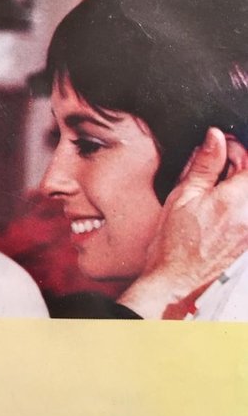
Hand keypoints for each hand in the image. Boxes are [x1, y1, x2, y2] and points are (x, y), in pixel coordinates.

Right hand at [120, 128, 247, 317]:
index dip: (234, 148)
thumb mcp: (184, 194)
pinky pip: (246, 209)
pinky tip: (217, 206)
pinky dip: (237, 201)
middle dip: (236, 164)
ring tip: (213, 189)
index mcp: (237, 199)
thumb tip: (215, 138)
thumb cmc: (174, 242)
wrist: (175, 277)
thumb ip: (205, 163)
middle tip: (213, 167)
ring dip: (236, 183)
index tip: (219, 147)